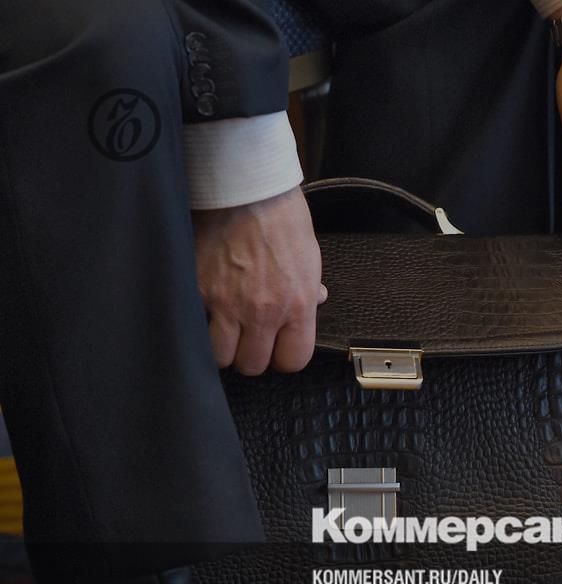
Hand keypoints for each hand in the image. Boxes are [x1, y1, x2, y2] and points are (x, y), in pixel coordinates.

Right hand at [192, 187, 325, 375]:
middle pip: (252, 365)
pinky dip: (197, 323)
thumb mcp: (309, 255)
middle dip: (250, 354)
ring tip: (223, 328)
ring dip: (221, 346)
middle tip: (247, 337)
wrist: (244, 188)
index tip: (277, 348)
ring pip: (219, 357)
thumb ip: (308, 287)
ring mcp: (225, 304)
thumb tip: (316, 299)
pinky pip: (193, 326)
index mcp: (296, 304)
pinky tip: (203, 309)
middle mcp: (262, 311)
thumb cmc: (280, 216)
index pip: (293, 360)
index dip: (284, 357)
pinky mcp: (196, 290)